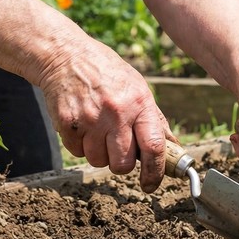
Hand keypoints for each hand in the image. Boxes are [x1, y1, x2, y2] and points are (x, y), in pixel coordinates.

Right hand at [38, 39, 174, 192]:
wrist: (65, 55)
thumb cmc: (106, 72)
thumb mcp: (137, 86)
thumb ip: (154, 119)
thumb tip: (173, 147)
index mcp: (139, 103)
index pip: (154, 147)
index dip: (155, 172)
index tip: (151, 184)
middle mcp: (116, 112)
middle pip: (122, 164)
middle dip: (121, 163)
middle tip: (117, 147)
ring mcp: (89, 119)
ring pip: (98, 161)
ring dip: (99, 152)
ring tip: (97, 128)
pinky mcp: (67, 123)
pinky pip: (77, 152)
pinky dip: (80, 144)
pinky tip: (82, 123)